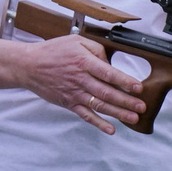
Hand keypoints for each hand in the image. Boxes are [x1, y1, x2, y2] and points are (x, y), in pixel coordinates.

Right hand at [11, 35, 146, 133]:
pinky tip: (110, 129)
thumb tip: (110, 62)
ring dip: (118, 113)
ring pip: (99, 105)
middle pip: (107, 92)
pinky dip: (98, 123)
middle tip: (141, 106)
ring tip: (133, 118)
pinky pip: (86, 115)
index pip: (108, 73)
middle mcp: (80, 79)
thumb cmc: (52, 52)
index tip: (138, 88)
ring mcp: (74, 93)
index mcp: (84, 62)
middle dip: (126, 101)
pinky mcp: (69, 103)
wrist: (29, 66)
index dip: (125, 81)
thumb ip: (96, 49)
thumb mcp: (76, 41)